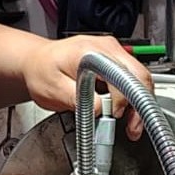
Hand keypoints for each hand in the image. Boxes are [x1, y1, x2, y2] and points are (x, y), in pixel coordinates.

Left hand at [21, 34, 151, 140]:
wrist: (34, 61)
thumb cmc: (40, 72)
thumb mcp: (52, 90)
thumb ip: (76, 99)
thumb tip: (100, 109)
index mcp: (89, 52)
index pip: (121, 75)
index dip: (123, 98)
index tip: (115, 115)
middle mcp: (104, 47)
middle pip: (139, 75)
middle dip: (140, 105)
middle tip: (133, 127)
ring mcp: (111, 51)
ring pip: (139, 78)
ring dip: (138, 103)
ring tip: (131, 125)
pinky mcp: (112, 59)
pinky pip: (131, 78)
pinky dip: (132, 96)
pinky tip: (124, 112)